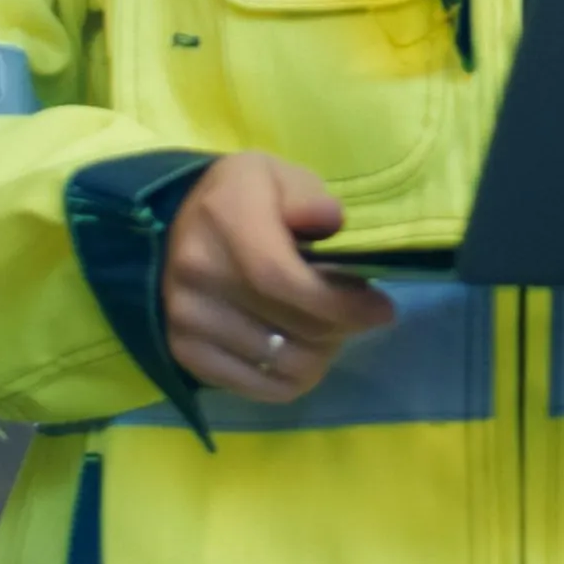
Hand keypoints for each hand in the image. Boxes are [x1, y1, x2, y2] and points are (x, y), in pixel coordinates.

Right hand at [161, 152, 396, 402]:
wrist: (181, 223)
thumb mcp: (279, 176)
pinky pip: (257, 388)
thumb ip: (308, 197)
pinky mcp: (185, 353)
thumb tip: (331, 221)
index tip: (382, 309)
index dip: (339, 303)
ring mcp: (185, 319)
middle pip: (289, 327)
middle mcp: (197, 274)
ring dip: (320, 354)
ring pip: (280, 364)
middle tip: (358, 314)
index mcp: (224, 220)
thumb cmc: (245, 196)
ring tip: (328, 329)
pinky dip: (291, 378)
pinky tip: (301, 350)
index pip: (283, 280)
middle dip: (340, 327)